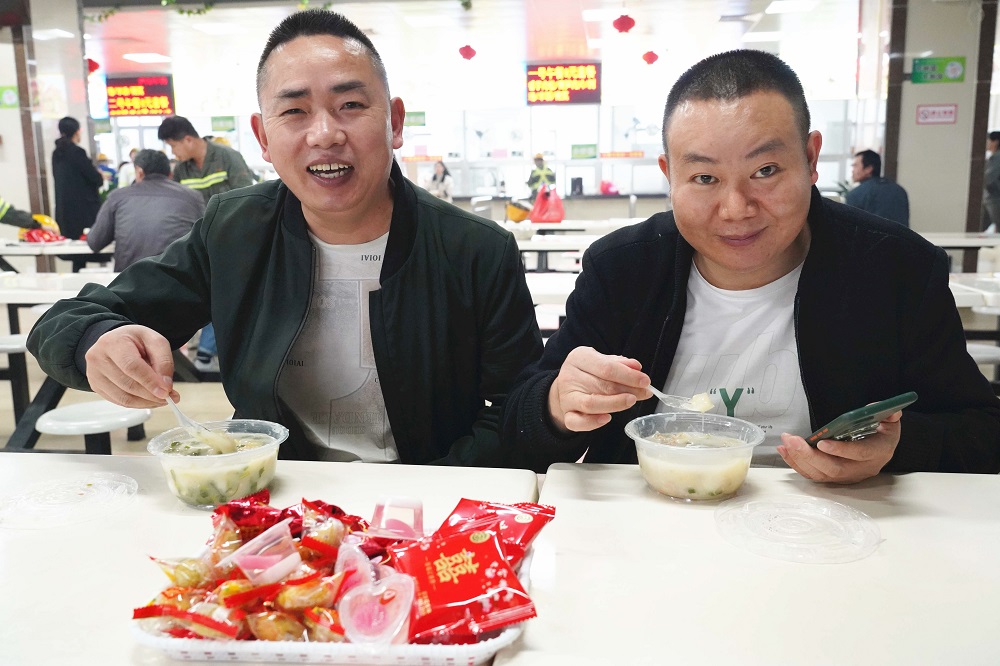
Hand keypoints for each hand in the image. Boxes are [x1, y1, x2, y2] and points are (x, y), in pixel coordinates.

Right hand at [84, 325, 178, 407]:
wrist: (116, 341)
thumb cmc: (135, 340)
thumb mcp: (155, 341)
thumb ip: (164, 361)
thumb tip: (165, 385)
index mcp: (113, 342)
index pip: (131, 366)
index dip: (150, 381)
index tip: (166, 392)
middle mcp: (98, 358)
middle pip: (128, 384)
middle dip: (151, 394)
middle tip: (170, 397)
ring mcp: (94, 374)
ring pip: (123, 397)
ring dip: (146, 402)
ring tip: (162, 399)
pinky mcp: (96, 386)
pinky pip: (119, 401)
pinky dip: (138, 404)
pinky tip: (149, 399)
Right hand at [548, 346, 650, 432]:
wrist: (566, 386)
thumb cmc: (588, 372)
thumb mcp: (601, 360)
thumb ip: (619, 363)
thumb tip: (636, 367)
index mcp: (579, 358)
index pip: (606, 367)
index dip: (628, 375)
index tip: (645, 381)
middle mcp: (569, 377)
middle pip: (602, 385)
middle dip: (628, 390)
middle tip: (645, 393)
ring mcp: (567, 397)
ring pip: (591, 404)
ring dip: (615, 404)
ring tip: (631, 401)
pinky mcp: (566, 414)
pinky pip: (577, 422)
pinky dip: (592, 422)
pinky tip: (607, 418)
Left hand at [777, 411, 901, 483]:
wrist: (881, 450)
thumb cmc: (882, 434)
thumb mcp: (890, 422)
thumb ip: (888, 414)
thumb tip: (880, 408)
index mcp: (877, 453)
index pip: (859, 454)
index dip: (840, 450)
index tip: (822, 442)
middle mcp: (861, 469)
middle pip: (834, 468)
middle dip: (810, 455)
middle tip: (792, 440)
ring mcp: (846, 476)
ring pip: (820, 473)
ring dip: (799, 458)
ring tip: (786, 442)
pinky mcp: (833, 477)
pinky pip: (813, 474)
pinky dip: (796, 463)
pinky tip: (785, 450)